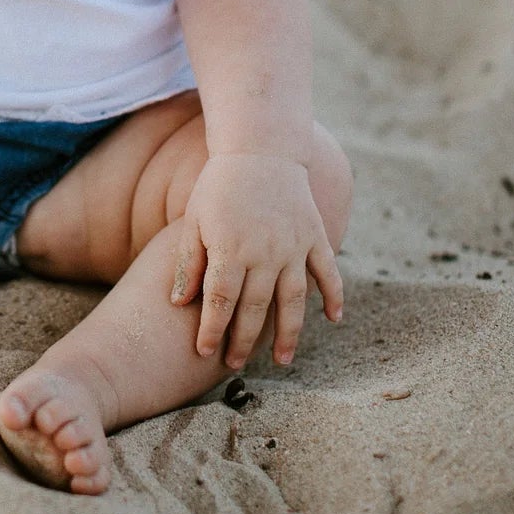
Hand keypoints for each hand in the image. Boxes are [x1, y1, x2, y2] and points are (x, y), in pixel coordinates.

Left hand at [169, 153, 342, 369]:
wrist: (260, 147)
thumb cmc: (219, 184)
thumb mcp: (194, 219)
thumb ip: (189, 262)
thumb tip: (179, 304)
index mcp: (231, 248)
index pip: (221, 301)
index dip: (213, 330)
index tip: (205, 352)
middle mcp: (266, 252)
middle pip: (255, 308)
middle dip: (244, 340)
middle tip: (236, 365)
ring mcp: (294, 245)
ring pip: (294, 300)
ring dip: (289, 333)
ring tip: (282, 360)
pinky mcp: (315, 235)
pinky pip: (328, 272)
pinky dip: (334, 296)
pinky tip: (334, 319)